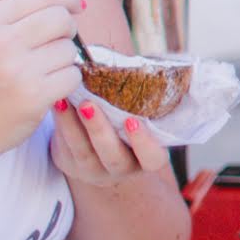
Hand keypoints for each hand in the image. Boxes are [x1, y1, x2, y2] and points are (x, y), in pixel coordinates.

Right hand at [0, 0, 86, 157]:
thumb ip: (20, 15)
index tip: (76, 6)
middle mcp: (2, 43)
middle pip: (61, 19)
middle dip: (68, 29)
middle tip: (58, 42)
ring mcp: (19, 71)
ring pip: (69, 49)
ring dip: (65, 60)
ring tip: (44, 71)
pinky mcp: (35, 96)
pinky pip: (73, 76)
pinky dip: (68, 81)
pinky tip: (50, 86)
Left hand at [49, 96, 168, 191]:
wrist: (98, 148)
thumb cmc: (127, 123)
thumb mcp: (143, 118)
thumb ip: (153, 102)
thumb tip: (181, 69)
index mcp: (146, 158)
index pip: (152, 159)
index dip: (144, 144)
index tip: (133, 121)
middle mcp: (122, 167)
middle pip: (113, 156)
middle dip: (100, 131)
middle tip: (89, 105)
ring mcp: (94, 170)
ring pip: (84, 152)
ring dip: (74, 125)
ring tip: (68, 101)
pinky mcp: (70, 164)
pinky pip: (65, 146)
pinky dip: (61, 123)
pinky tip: (58, 103)